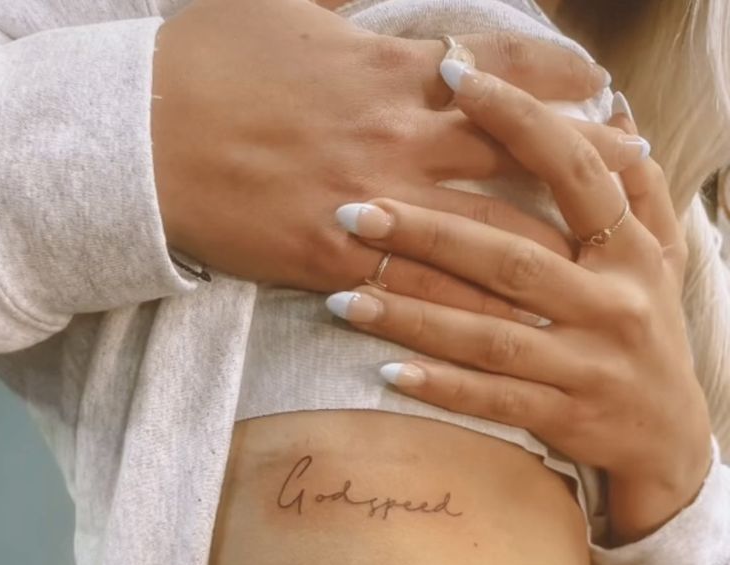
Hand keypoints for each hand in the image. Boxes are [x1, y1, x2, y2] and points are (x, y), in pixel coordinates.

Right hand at [152, 0, 627, 293]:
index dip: (558, 86)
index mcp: (387, 70)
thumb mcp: (285, 12)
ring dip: (546, 251)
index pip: (499, 75)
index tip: (602, 95)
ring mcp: (369, 205)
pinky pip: (415, 293)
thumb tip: (381, 19)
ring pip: (482, 235)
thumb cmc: (203, 61)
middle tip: (632, 178)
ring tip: (592, 268)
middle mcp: (395, 137)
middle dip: (582, 166)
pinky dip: (463, 311)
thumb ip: (353, 20)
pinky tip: (506, 329)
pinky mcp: (332, 261)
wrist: (137, 137)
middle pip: (516, 156)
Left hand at [327, 70, 712, 543]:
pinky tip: (388, 374)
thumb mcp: (662, 259)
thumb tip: (616, 119)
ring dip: (412, 318)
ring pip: (489, 336)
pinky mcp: (563, 417)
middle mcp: (610, 305)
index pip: (575, 172)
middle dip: (427, 234)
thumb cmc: (651, 334)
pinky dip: (442, 387)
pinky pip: (493, 401)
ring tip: (342, 299)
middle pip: (509, 258)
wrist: (670, 438)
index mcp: (628, 252)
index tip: (457, 81)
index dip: (519, 121)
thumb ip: (640, 191)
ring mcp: (586, 366)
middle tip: (353, 212)